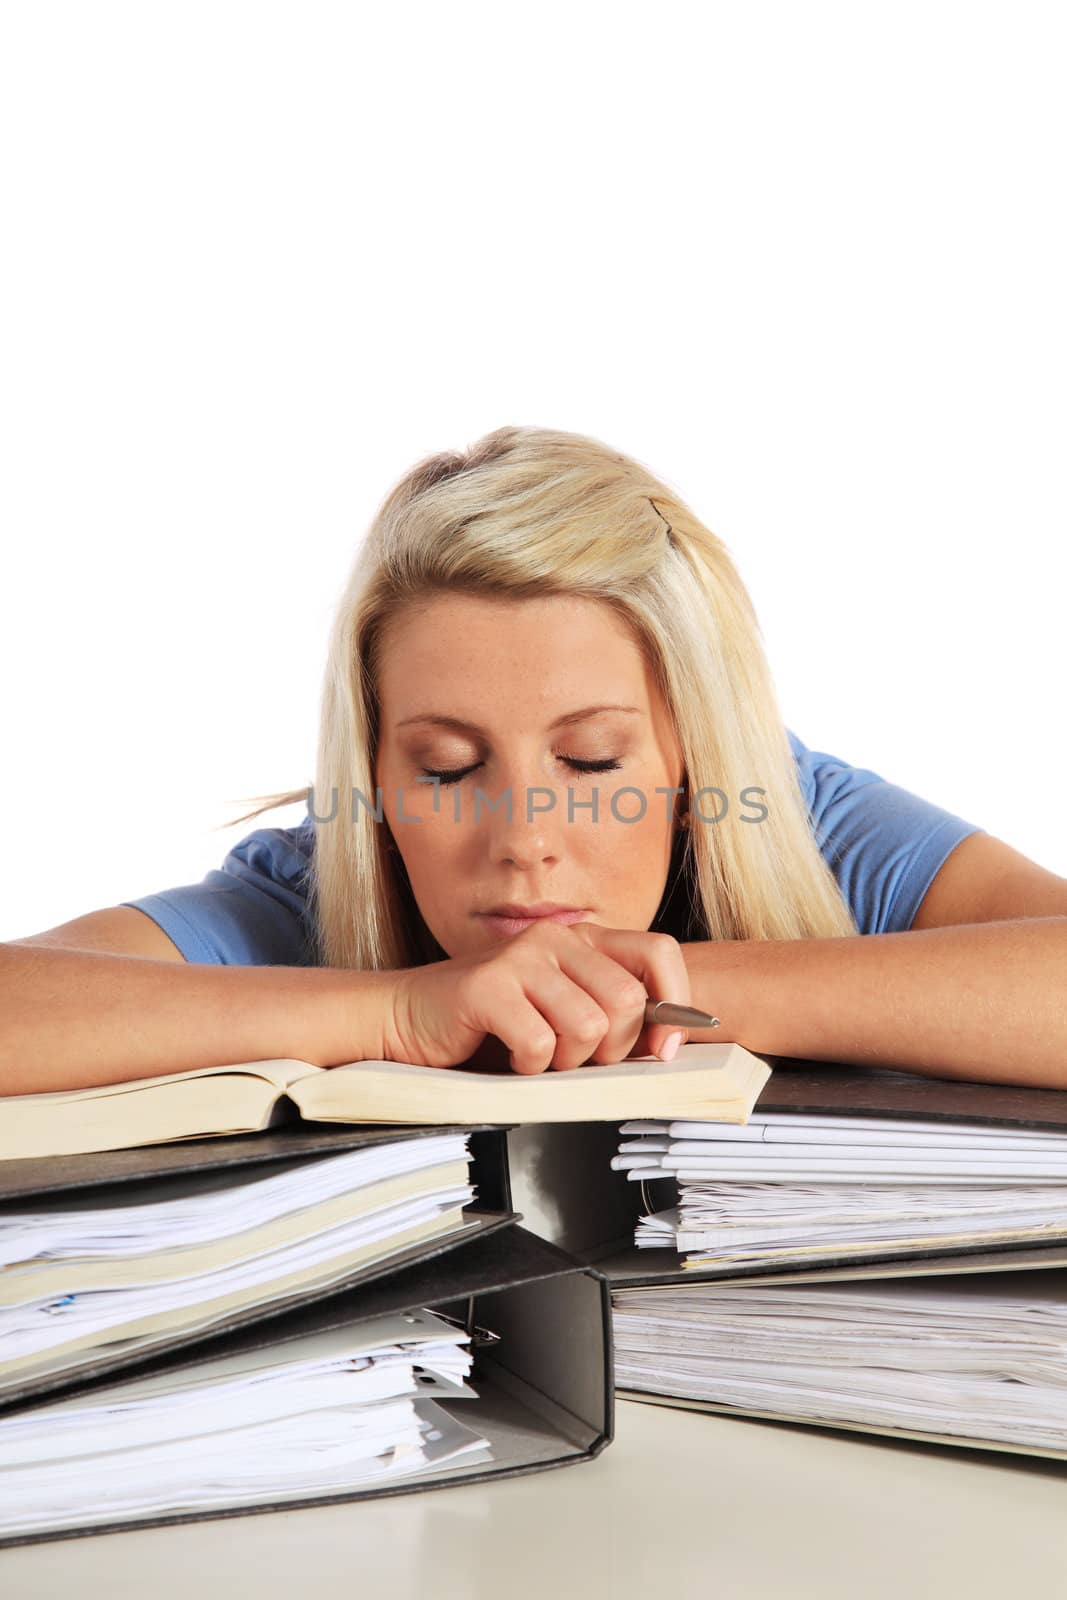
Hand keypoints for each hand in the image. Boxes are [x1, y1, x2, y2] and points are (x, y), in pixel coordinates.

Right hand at [381, 919, 690, 1073]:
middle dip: (613, 1047)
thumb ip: (610, 1013)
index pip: (659, 952)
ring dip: (566, 1061)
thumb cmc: (487, 1023)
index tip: (664, 1047)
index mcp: (581, 939)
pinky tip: (509, 1057)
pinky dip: (529, 1067)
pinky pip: (539, 1043)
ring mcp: (520, 958)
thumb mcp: (561, 1010)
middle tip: (576, 1059)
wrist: (407, 1019)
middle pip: (629, 999)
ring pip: (589, 1025)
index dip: (675, 1003)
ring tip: (538, 1055)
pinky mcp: (487, 986)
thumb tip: (669, 1040)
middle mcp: (554, 938)